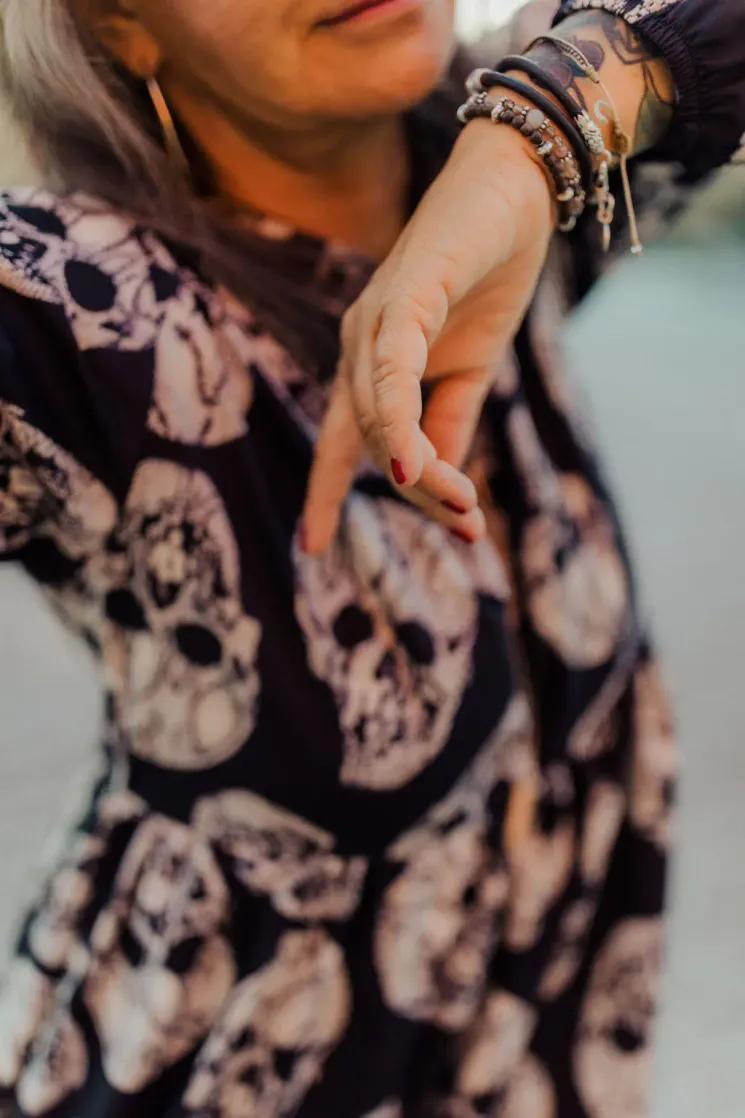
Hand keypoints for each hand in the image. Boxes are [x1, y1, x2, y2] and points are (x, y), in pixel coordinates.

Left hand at [302, 119, 554, 553]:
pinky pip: (392, 370)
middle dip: (419, 495)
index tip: (311, 548)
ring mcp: (376, 319)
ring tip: (462, 509)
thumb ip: (449, 423)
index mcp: (371, 364)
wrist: (518, 191)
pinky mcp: (405, 294)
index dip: (324, 492)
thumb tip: (436, 481)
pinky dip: (397, 420)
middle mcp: (360, 344)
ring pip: (379, 417)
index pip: (340, 440)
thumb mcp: (472, 370)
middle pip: (372, 441)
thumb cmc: (488, 276)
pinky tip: (409, 465)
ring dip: (421, 471)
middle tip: (469, 527)